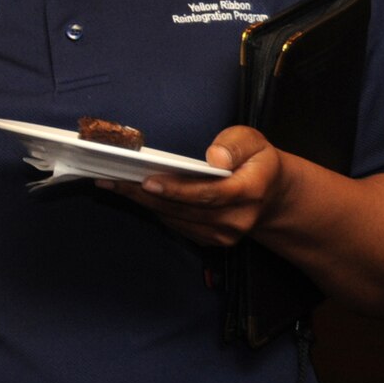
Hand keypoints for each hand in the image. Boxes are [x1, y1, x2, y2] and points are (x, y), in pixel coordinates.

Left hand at [97, 124, 286, 246]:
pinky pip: (176, 225)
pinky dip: (153, 209)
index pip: (210, 194)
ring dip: (143, 202)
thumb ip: (235, 145)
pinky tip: (133, 195)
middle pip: (185, 209)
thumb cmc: (256, 162)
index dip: (177, 189)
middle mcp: (237, 219)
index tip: (147, 180)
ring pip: (176, 219)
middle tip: (112, 179)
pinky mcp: (212, 240)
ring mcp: (224, 234)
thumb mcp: (254, 141)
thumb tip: (214, 157)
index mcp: (250, 191)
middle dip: (145, 194)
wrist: (271, 195)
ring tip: (114, 184)